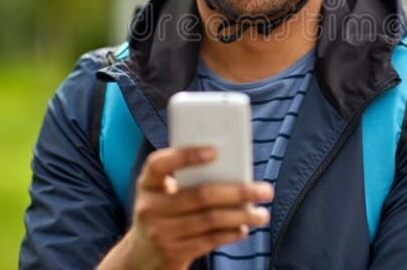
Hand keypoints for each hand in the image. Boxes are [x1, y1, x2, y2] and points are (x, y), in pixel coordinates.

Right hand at [98, 146, 273, 269]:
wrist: (141, 256)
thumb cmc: (164, 213)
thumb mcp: (164, 193)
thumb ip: (187, 179)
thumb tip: (233, 168)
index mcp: (147, 184)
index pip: (160, 164)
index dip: (185, 155)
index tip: (215, 151)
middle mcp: (149, 208)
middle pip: (200, 195)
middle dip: (238, 192)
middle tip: (265, 190)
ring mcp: (160, 232)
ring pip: (210, 219)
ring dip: (242, 216)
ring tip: (262, 214)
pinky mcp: (173, 253)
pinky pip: (209, 240)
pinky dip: (231, 233)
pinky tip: (244, 228)